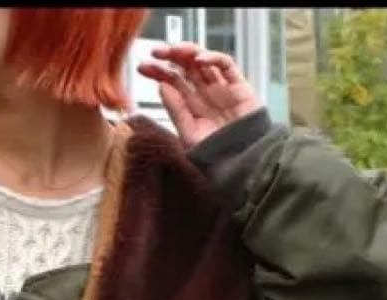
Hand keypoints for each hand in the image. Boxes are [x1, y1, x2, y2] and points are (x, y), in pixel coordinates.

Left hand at [138, 43, 262, 150]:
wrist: (243, 163)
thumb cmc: (216, 154)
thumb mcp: (189, 135)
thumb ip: (176, 111)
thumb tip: (162, 85)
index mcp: (191, 105)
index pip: (172, 82)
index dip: (158, 72)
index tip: (143, 67)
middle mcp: (204, 93)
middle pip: (185, 67)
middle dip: (170, 56)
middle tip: (155, 50)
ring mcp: (221, 87)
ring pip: (203, 61)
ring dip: (188, 52)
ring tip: (174, 50)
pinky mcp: (238, 85)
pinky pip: (226, 64)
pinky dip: (213, 58)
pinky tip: (199, 60)